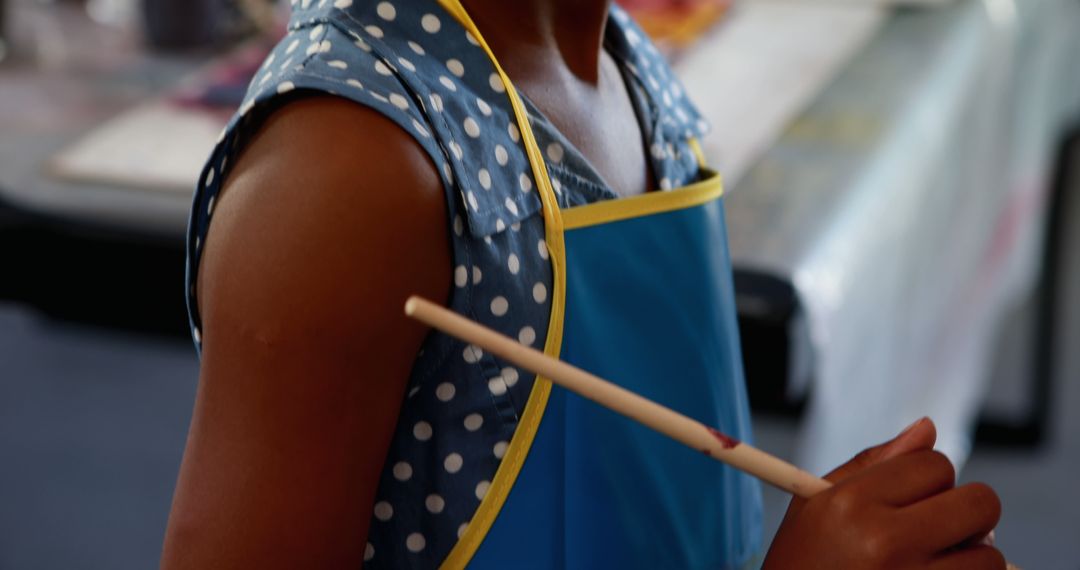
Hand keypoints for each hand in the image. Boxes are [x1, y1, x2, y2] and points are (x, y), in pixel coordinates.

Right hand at [763, 419, 1004, 568]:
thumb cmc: (801, 564)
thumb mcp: (815, 506)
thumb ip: (872, 463)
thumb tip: (928, 428)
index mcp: (852, 504)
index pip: (934, 464)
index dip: (931, 477)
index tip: (916, 495)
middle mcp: (885, 542)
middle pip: (977, 503)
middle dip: (966, 510)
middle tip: (941, 526)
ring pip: (989, 554)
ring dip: (970, 556)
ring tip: (932, 564)